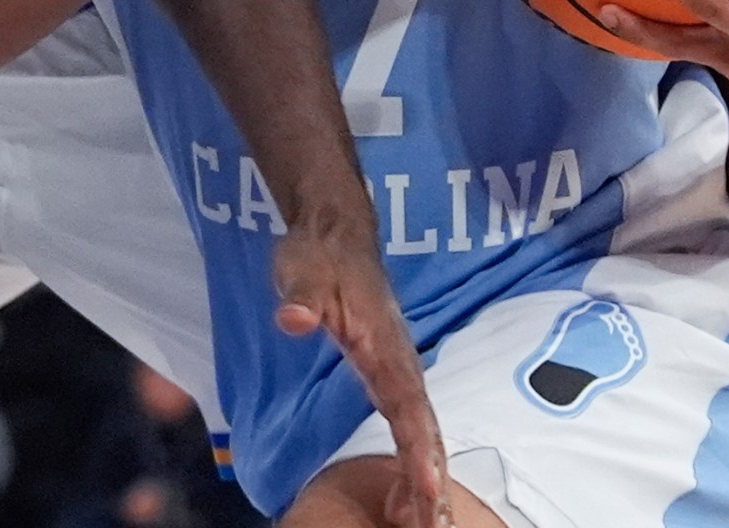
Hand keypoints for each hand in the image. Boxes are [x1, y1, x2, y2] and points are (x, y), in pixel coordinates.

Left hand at [272, 214, 448, 527]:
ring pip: (422, 426)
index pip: (405, 401)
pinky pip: (411, 421)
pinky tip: (417, 490)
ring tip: (430, 520)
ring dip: (428, 472)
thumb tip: (293, 319)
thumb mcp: (300, 270)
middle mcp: (399, 359)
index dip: (417, 445)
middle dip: (431, 474)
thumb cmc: (317, 254)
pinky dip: (418, 456)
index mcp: (382, 341)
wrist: (335, 231)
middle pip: (424, 424)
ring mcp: (398, 366)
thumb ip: (300, 297)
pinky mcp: (390, 372)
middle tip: (435, 522)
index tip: (429, 484)